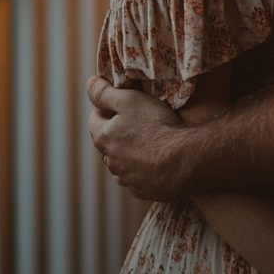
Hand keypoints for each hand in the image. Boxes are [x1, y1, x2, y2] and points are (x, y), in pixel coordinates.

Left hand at [87, 76, 190, 200]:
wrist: (183, 160)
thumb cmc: (156, 126)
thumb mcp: (130, 100)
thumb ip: (106, 93)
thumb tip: (90, 84)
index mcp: (104, 138)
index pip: (94, 119)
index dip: (104, 106)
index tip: (118, 100)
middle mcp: (110, 161)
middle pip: (106, 142)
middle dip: (114, 130)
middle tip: (134, 118)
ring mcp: (126, 178)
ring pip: (119, 162)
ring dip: (126, 152)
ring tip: (146, 140)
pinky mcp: (142, 190)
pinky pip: (135, 177)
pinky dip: (140, 169)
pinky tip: (154, 160)